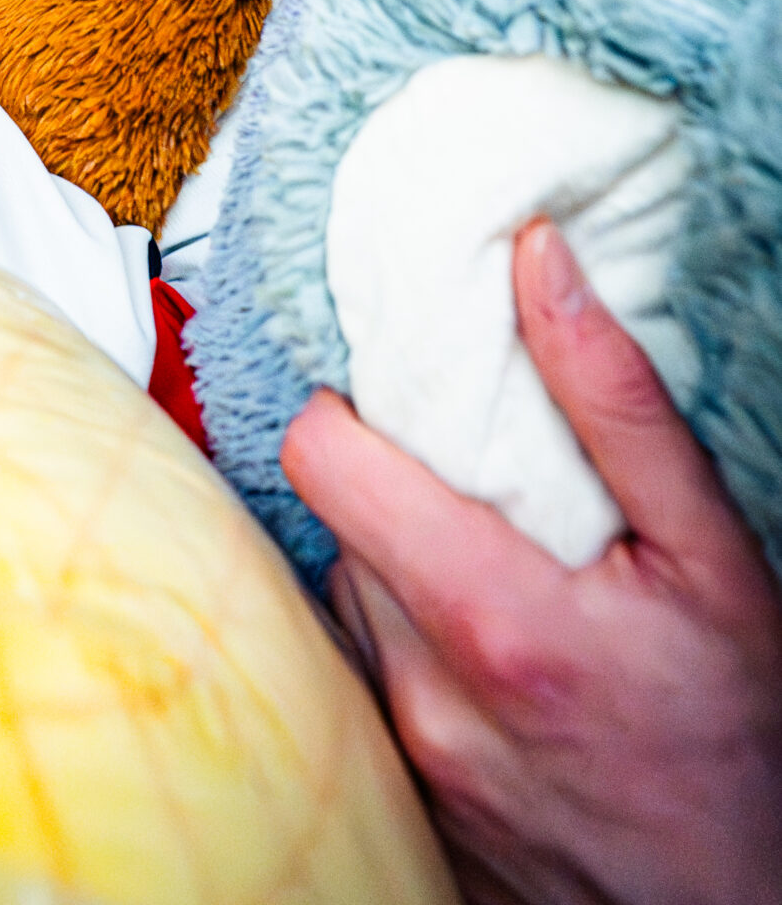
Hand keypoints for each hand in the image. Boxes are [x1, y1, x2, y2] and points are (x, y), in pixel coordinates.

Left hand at [281, 220, 781, 904]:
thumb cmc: (743, 734)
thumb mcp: (711, 552)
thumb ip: (615, 399)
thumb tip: (535, 256)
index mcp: (493, 620)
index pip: (322, 459)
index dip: (351, 412)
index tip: (407, 404)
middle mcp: (428, 700)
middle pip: (336, 530)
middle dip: (390, 491)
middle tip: (470, 488)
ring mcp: (411, 765)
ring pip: (349, 608)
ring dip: (398, 574)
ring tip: (492, 572)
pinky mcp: (408, 807)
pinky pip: (366, 686)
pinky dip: (407, 654)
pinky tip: (486, 658)